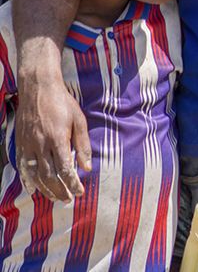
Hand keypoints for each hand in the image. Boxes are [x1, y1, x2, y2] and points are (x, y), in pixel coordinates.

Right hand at [15, 71, 89, 202]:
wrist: (38, 89)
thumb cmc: (62, 103)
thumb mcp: (79, 120)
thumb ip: (82, 145)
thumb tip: (87, 167)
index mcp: (57, 139)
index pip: (65, 169)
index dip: (72, 183)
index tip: (80, 192)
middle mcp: (41, 144)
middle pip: (49, 176)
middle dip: (59, 190)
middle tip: (68, 200)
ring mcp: (28, 145)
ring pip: (34, 174)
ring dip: (45, 189)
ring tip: (54, 198)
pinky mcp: (20, 143)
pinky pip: (22, 166)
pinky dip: (27, 180)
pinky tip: (33, 189)